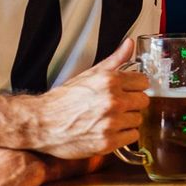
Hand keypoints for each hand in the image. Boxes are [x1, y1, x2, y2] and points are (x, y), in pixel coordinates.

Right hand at [30, 39, 149, 157]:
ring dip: (127, 120)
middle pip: (144, 101)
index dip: (135, 86)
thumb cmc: (63, 100)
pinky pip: (132, 136)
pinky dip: (123, 135)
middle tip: (118, 106)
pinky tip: (109, 130)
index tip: (128, 91)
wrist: (41, 123)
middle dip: (132, 103)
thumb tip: (129, 43)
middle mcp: (113, 101)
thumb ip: (115, 60)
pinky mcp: (108, 142)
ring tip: (110, 119)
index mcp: (110, 81)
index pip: (144, 82)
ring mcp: (111, 123)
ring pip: (138, 119)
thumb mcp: (89, 74)